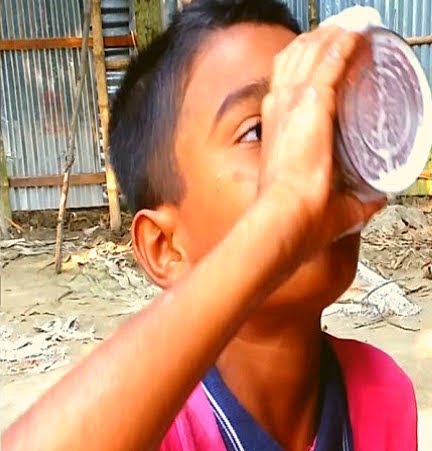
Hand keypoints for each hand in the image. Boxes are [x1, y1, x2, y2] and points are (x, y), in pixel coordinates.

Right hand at [258, 25, 386, 262]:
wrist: (285, 217)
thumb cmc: (298, 216)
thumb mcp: (332, 200)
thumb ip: (357, 196)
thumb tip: (379, 196)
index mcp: (278, 131)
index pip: (287, 85)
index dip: (305, 66)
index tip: (325, 57)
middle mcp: (280, 111)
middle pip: (295, 60)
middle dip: (318, 42)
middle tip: (341, 32)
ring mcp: (292, 104)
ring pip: (309, 55)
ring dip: (331, 37)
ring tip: (351, 27)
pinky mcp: (311, 104)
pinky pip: (328, 62)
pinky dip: (342, 45)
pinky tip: (356, 36)